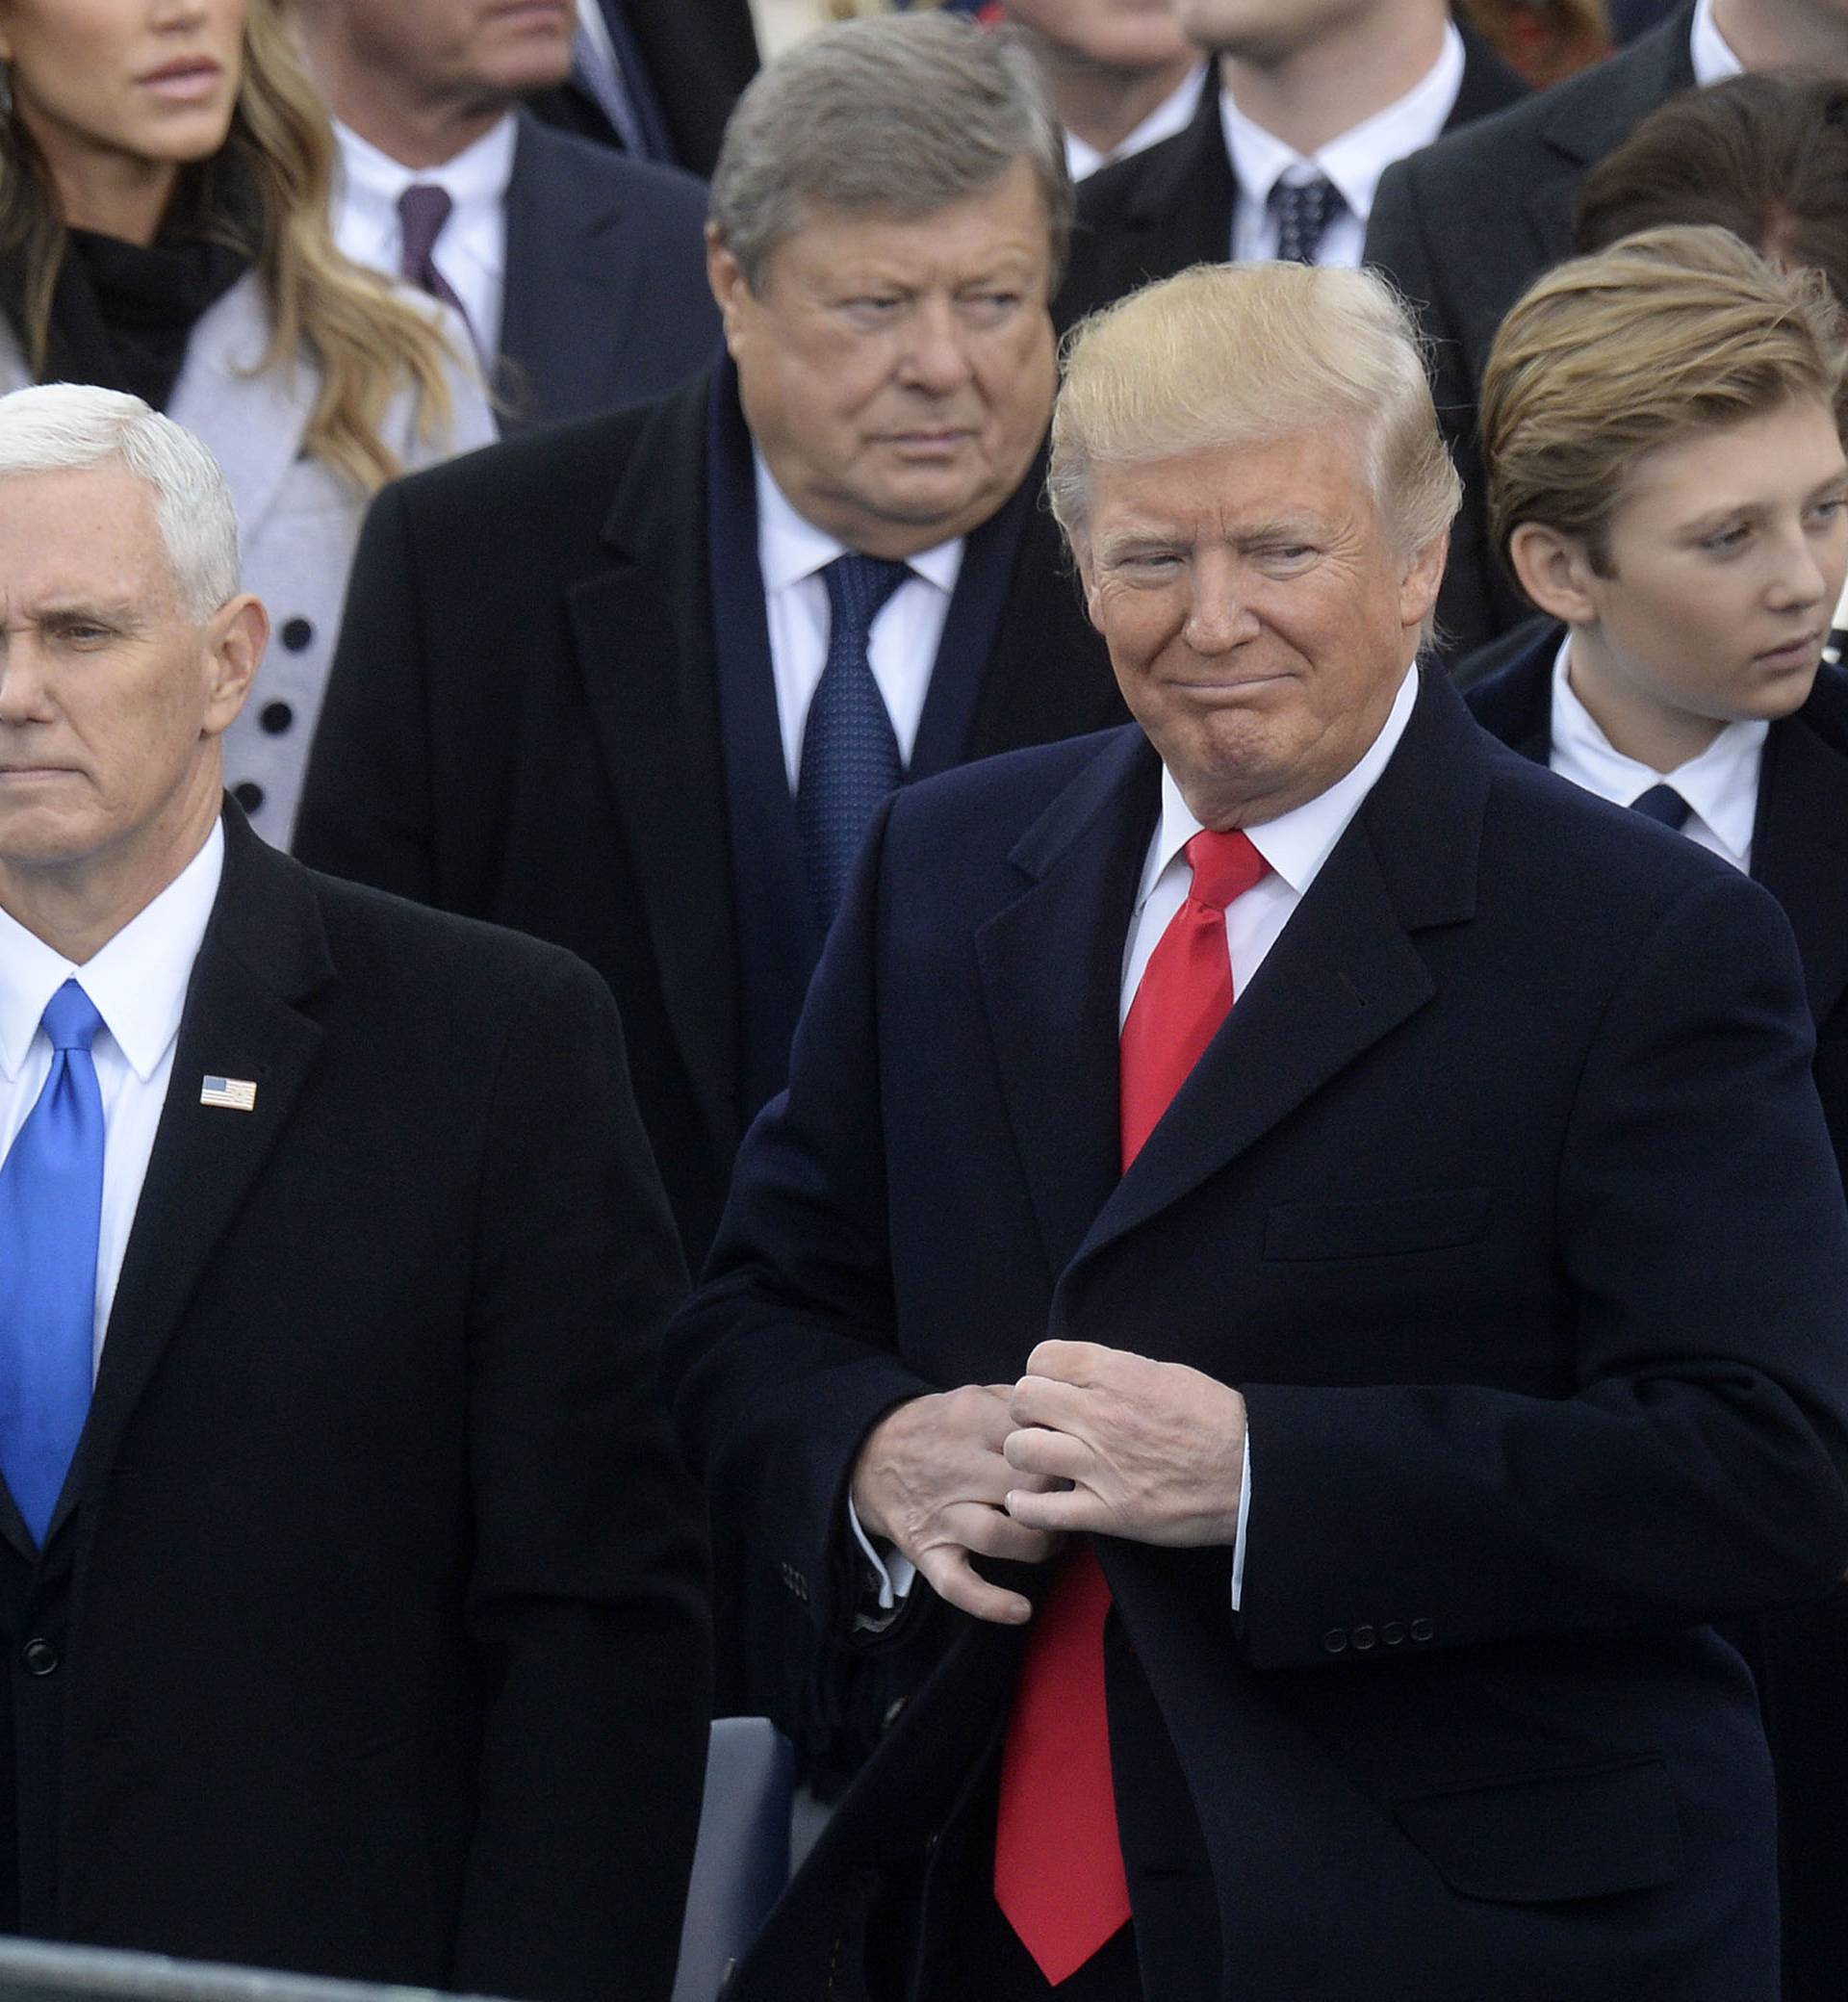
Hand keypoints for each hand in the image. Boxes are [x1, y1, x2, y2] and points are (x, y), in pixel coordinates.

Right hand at [851, 1385, 1064, 1624]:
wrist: (871, 1453)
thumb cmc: (940, 1427)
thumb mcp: (973, 1396)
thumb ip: (1019, 1403)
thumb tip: (1069, 1414)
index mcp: (970, 1421)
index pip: (1032, 1438)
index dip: (1065, 1452)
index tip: (1078, 1460)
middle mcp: (954, 1467)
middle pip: (1024, 1485)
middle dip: (1059, 1497)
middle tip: (1073, 1501)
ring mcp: (940, 1513)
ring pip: (999, 1536)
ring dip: (1039, 1544)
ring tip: (1054, 1540)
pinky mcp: (927, 1551)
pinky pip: (957, 1584)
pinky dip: (989, 1602)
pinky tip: (1021, 1610)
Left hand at [1003, 1339, 1246, 1546]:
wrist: (1251, 1472)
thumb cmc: (1214, 1419)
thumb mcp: (1166, 1373)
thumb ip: (1116, 1370)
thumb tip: (1079, 1372)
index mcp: (1117, 1375)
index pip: (1041, 1358)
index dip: (1041, 1373)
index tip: (1053, 1389)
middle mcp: (1102, 1415)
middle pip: (1023, 1399)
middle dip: (1027, 1411)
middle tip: (1044, 1425)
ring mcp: (1102, 1466)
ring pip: (1022, 1450)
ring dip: (1025, 1455)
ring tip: (1040, 1462)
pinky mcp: (1109, 1512)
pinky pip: (1042, 1510)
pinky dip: (1028, 1507)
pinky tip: (1030, 1502)